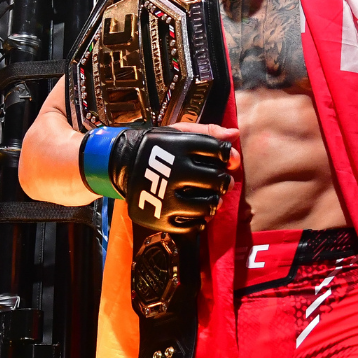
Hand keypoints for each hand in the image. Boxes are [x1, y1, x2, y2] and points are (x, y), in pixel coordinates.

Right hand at [110, 124, 237, 232]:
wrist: (122, 165)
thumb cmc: (158, 148)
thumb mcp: (179, 133)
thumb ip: (208, 131)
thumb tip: (235, 134)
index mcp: (180, 146)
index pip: (219, 150)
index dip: (228, 156)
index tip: (227, 160)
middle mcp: (174, 171)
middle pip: (216, 180)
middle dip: (224, 181)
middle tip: (222, 182)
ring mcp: (166, 197)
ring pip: (207, 204)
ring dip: (215, 202)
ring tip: (212, 198)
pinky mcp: (161, 217)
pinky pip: (192, 225)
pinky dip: (201, 220)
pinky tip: (198, 212)